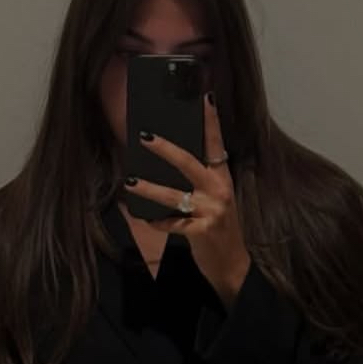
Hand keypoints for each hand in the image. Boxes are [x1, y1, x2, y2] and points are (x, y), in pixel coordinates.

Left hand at [123, 93, 251, 304]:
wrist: (232, 266)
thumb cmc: (218, 229)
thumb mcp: (215, 200)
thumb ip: (200, 181)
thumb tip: (170, 161)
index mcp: (222, 178)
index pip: (216, 144)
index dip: (211, 121)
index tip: (204, 97)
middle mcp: (219, 191)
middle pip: (189, 163)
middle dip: (165, 149)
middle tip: (145, 137)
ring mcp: (211, 212)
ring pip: (174, 195)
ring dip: (149, 188)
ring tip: (130, 181)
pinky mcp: (202, 232)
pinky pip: (173, 224)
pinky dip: (159, 222)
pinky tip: (146, 219)